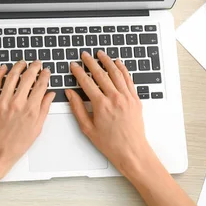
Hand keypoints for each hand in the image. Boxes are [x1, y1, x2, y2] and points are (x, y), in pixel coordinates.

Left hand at [0, 60, 54, 182]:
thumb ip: (44, 109)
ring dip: (19, 66)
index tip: (46, 71)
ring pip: (12, 76)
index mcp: (31, 110)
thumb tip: (50, 94)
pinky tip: (4, 68)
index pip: (41, 85)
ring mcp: (2, 101)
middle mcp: (17, 103)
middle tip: (37, 63)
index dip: (45, 75)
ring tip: (22, 63)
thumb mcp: (36, 129)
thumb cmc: (16, 145)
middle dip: (34, 67)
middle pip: (28, 77)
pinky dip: (0, 73)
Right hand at [65, 51, 153, 177]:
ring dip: (107, 61)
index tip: (74, 66)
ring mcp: (127, 97)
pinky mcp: (135, 99)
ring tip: (100, 54)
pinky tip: (118, 63)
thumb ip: (77, 108)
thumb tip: (70, 93)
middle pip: (101, 74)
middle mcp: (115, 98)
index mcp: (101, 105)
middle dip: (91, 62)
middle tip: (85, 55)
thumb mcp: (87, 128)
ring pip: (116, 73)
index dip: (78, 72)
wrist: (132, 151)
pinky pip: (128, 79)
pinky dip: (123, 69)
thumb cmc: (110, 143)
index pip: (87, 82)